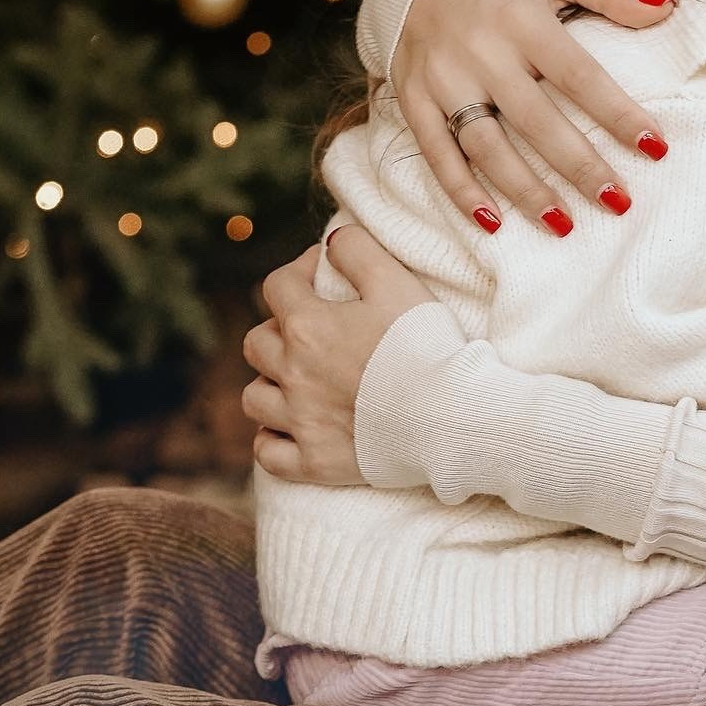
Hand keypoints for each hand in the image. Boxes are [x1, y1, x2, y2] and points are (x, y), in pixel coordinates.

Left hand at [241, 227, 445, 484]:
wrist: (451, 414)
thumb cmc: (427, 344)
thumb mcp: (397, 281)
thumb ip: (357, 250)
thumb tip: (331, 242)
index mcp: (308, 326)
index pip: (277, 286)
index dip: (298, 271)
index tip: (322, 272)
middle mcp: (293, 373)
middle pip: (256, 343)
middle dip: (278, 329)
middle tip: (312, 329)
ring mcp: (300, 422)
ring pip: (254, 398)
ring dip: (270, 383)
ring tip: (298, 380)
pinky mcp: (315, 462)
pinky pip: (268, 453)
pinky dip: (273, 439)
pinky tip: (293, 428)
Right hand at [392, 0, 676, 230]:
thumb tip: (668, 8)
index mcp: (521, 18)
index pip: (579, 75)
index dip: (618, 113)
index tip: (656, 148)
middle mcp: (480, 52)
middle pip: (536, 120)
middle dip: (579, 165)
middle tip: (619, 202)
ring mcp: (443, 80)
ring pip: (486, 146)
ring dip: (525, 190)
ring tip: (565, 225)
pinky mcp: (414, 99)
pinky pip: (437, 152)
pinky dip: (461, 191)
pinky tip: (492, 222)